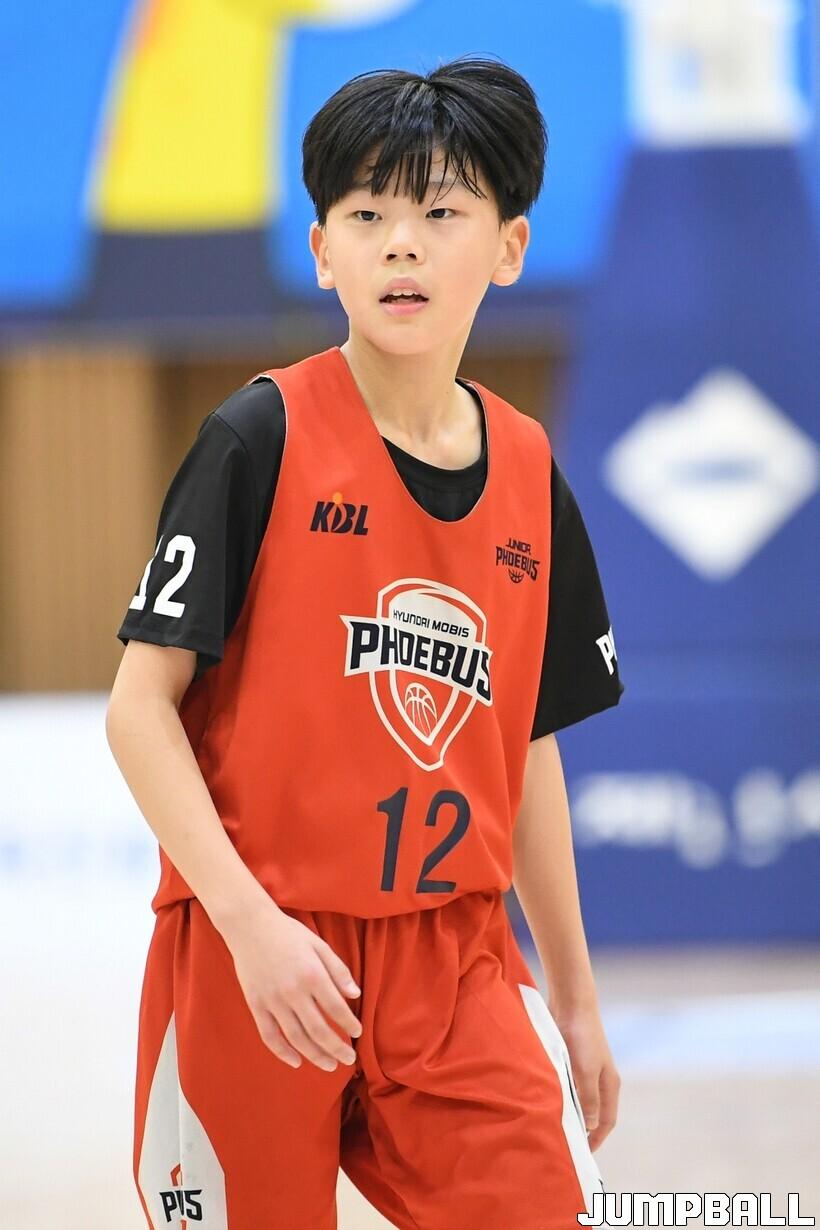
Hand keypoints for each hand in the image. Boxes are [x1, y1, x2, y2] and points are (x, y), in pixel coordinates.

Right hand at [223, 898, 362, 1071]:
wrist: (250, 926)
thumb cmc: (288, 933)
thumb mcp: (319, 944)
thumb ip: (338, 971)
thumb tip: (355, 995)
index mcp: (312, 975)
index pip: (336, 1009)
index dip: (349, 1024)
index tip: (358, 1032)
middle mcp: (293, 992)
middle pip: (319, 1030)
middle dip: (337, 1048)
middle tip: (349, 1059)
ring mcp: (273, 1001)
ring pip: (296, 1038)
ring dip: (315, 1055)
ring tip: (330, 1065)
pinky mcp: (256, 1005)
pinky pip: (269, 1036)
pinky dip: (283, 1053)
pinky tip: (296, 1062)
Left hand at [551, 1003, 619, 1151]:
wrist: (572, 1003)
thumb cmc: (582, 1037)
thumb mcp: (586, 1071)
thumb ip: (588, 1099)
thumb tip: (590, 1126)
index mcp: (609, 1084)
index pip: (606, 1121)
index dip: (596, 1139)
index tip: (583, 1154)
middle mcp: (600, 1079)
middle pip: (593, 1112)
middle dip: (582, 1129)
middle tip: (565, 1145)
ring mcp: (586, 1069)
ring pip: (578, 1099)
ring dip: (569, 1112)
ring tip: (553, 1126)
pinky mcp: (571, 1059)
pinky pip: (567, 1085)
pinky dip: (561, 1096)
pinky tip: (546, 1101)